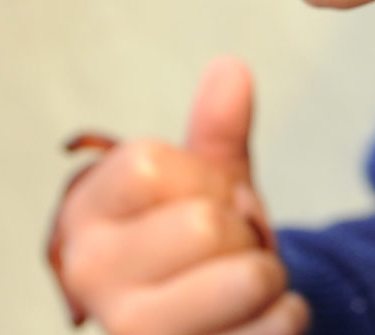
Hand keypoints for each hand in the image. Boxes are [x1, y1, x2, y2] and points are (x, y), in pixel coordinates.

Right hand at [49, 57, 307, 333]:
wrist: (203, 324)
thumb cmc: (196, 248)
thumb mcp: (204, 183)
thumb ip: (215, 130)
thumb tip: (230, 67)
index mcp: (87, 216)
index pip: (148, 165)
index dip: (201, 176)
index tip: (201, 197)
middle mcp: (93, 277)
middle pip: (206, 223)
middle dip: (241, 229)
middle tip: (224, 247)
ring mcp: (134, 331)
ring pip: (248, 277)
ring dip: (267, 274)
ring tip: (237, 282)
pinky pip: (278, 325)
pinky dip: (286, 315)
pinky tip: (253, 320)